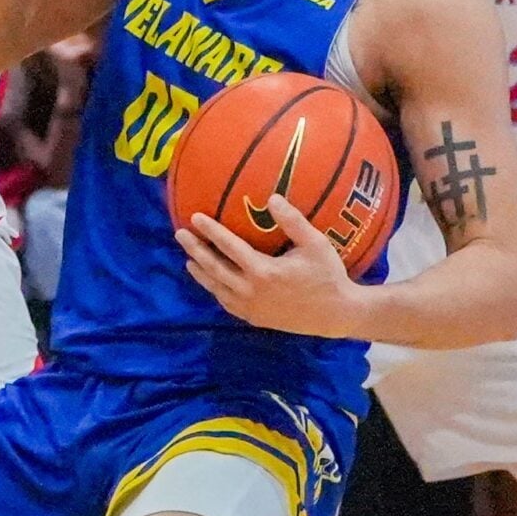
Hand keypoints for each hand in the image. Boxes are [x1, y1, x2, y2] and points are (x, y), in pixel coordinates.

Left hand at [175, 197, 364, 340]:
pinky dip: (216, 291)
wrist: (336, 314)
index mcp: (263, 271)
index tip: (195, 218)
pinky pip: (227, 303)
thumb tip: (272, 197)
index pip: (229, 247)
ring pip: (217, 289)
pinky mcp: (254, 318)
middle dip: (196, 250)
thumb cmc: (328, 275)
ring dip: (201, 273)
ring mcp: (251, 308)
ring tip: (189, 259)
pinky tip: (212, 283)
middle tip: (180, 234)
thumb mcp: (315, 244)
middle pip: (215, 268)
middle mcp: (251, 291)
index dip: (211, 231)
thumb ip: (292, 221)